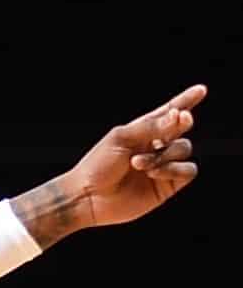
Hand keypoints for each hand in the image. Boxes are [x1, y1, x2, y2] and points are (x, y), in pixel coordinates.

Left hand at [65, 84, 205, 227]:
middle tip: (180, 119)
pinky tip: (154, 172)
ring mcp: (162, 165)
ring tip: (138, 164)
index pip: (169, 113)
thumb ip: (152, 127)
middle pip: (182, 127)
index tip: (200, 90)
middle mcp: (155, 146)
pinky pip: (188, 171)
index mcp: (142, 131)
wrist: (88, 197)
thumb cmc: (97, 165)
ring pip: (184, 149)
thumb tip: (180, 114)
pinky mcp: (167, 185)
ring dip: (165, 154)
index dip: (185, 101)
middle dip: (181, 123)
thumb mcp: (121, 138)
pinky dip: (174, 169)